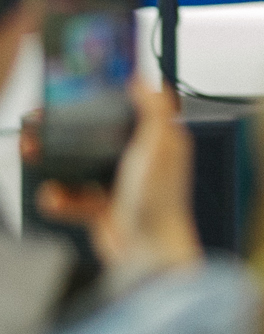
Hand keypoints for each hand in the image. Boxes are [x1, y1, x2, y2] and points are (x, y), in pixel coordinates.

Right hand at [33, 82, 203, 276]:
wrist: (147, 253)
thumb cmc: (160, 201)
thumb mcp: (160, 146)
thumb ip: (154, 111)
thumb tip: (143, 80)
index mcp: (157, 139)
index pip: (130, 108)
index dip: (105, 97)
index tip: (79, 89)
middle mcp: (138, 158)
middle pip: (96, 134)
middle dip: (67, 130)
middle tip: (41, 123)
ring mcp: (118, 182)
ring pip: (78, 164)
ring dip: (54, 161)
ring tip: (32, 153)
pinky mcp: (101, 206)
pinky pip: (72, 197)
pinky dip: (59, 197)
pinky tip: (52, 196)